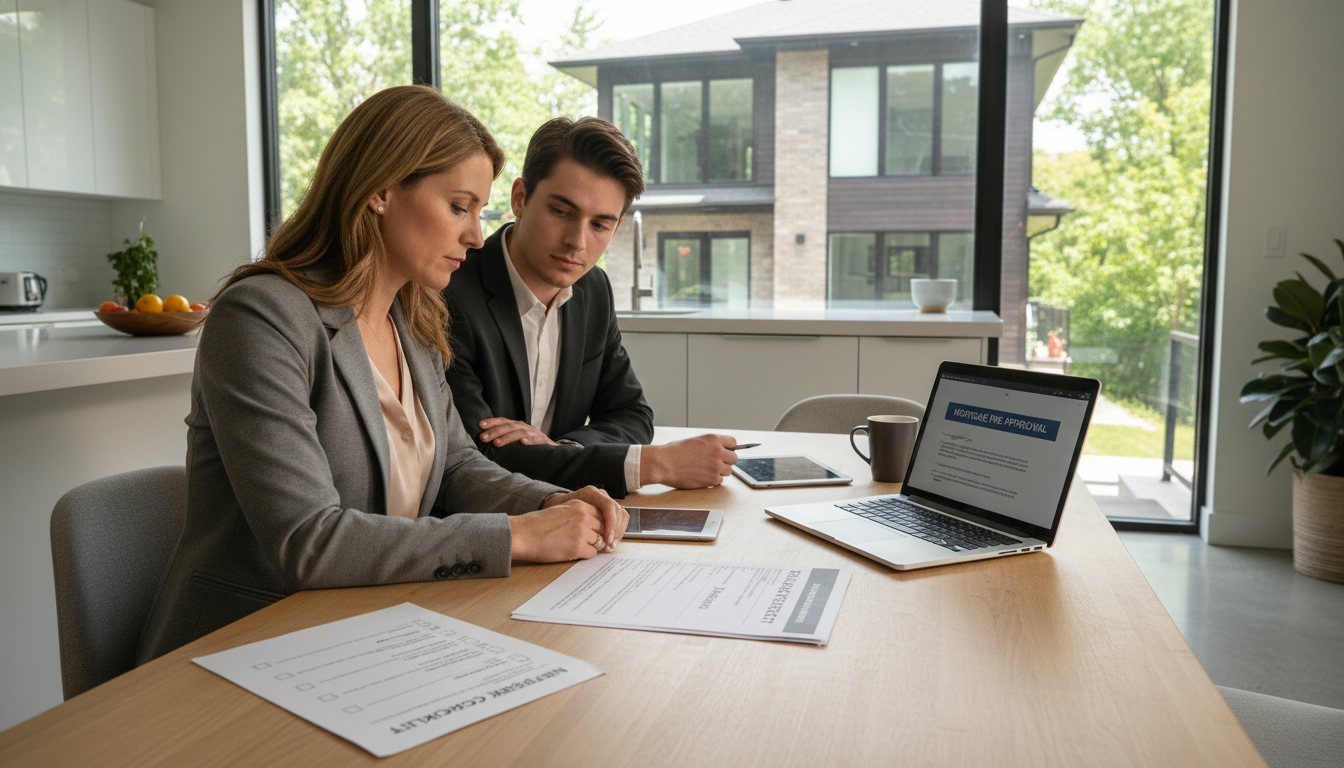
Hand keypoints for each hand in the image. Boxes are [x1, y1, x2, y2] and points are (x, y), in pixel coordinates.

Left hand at [478, 417, 558, 446]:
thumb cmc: (530, 445)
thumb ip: (505, 438)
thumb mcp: (516, 440)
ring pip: (519, 433)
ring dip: (507, 437)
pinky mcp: (543, 441)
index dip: (492, 422)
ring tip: (497, 443)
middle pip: (508, 426)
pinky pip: (536, 440)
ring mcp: (534, 433)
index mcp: (517, 426)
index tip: (480, 425)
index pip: (503, 421)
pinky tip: (522, 442)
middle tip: (483, 438)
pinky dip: (529, 440)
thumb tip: (486, 440)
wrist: (553, 449)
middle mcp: (525, 427)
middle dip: (495, 431)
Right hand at [508, 487, 627, 561]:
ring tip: (574, 546)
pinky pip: (592, 554)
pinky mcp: (578, 548)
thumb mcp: (562, 510)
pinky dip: (584, 555)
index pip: (602, 515)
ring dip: (590, 546)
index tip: (595, 531)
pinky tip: (572, 552)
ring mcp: (582, 532)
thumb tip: (594, 525)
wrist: (523, 534)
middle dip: (597, 536)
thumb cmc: (537, 524)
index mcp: (580, 505)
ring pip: (599, 542)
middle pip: (603, 529)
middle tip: (586, 542)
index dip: (598, 525)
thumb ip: (578, 514)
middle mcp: (584, 517)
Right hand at [640, 434, 738, 488]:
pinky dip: (713, 480)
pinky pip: (719, 481)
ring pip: (728, 471)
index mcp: (714, 439)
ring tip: (706, 470)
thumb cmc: (673, 451)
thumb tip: (719, 449)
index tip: (726, 451)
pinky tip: (702, 477)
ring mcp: (716, 466)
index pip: (733, 443)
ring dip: (720, 471)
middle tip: (716, 463)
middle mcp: (718, 452)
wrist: (663, 463)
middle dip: (726, 461)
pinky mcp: (712, 479)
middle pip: (734, 458)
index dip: (729, 448)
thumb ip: (709, 444)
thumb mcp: (694, 440)